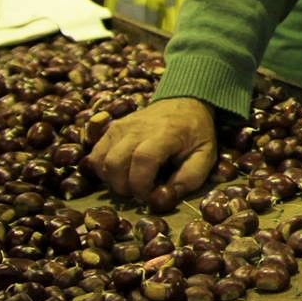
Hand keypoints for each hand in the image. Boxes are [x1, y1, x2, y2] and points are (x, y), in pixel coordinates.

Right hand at [87, 97, 218, 203]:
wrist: (184, 102)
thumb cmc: (196, 132)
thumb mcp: (205, 155)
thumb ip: (189, 178)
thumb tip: (165, 197)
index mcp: (165, 133)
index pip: (143, 160)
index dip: (142, 184)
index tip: (149, 196)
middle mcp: (137, 128)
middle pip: (115, 162)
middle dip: (124, 187)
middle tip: (140, 192)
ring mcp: (120, 126)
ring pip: (101, 160)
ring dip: (111, 180)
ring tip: (130, 183)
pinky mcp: (111, 129)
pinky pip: (95, 154)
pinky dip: (103, 170)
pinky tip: (119, 173)